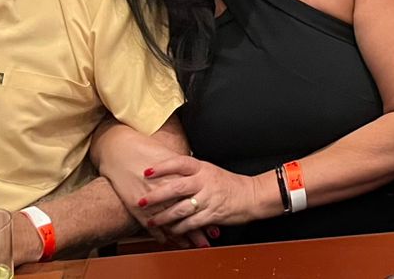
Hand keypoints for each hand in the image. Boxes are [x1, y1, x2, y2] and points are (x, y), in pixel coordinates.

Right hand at [96, 133, 207, 249]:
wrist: (120, 152)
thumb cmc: (145, 151)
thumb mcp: (169, 156)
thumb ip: (184, 168)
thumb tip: (200, 173)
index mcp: (176, 176)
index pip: (196, 197)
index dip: (208, 209)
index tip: (218, 218)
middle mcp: (164, 190)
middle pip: (185, 213)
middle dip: (199, 228)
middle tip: (211, 239)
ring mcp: (151, 201)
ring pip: (169, 223)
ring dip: (181, 236)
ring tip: (192, 245)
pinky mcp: (136, 207)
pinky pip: (150, 226)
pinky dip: (160, 235)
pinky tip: (167, 241)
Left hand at [137, 156, 275, 236]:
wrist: (251, 195)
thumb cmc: (228, 183)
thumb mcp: (210, 171)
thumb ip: (190, 172)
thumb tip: (166, 170)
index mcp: (203, 168)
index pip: (179, 163)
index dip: (162, 167)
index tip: (146, 172)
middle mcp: (205, 181)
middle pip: (176, 187)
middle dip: (156, 196)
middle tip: (141, 201)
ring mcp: (209, 198)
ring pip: (181, 208)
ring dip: (164, 217)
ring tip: (152, 221)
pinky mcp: (212, 213)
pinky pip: (191, 222)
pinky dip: (179, 228)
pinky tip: (171, 230)